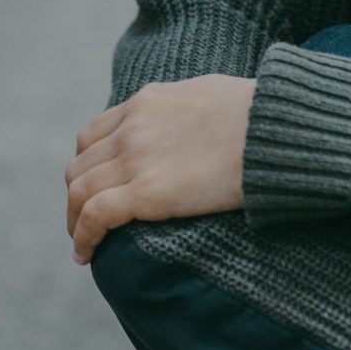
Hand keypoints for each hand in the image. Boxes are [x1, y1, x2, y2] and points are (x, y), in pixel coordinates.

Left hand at [65, 76, 256, 263]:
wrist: (276, 129)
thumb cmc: (262, 115)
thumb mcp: (212, 94)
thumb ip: (187, 110)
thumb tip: (195, 122)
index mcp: (147, 102)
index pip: (95, 134)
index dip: (89, 164)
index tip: (95, 185)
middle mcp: (132, 128)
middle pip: (81, 165)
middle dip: (78, 194)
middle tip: (85, 219)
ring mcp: (135, 159)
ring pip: (79, 191)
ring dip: (74, 219)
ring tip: (82, 242)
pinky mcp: (145, 193)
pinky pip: (94, 216)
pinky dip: (83, 237)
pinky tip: (85, 255)